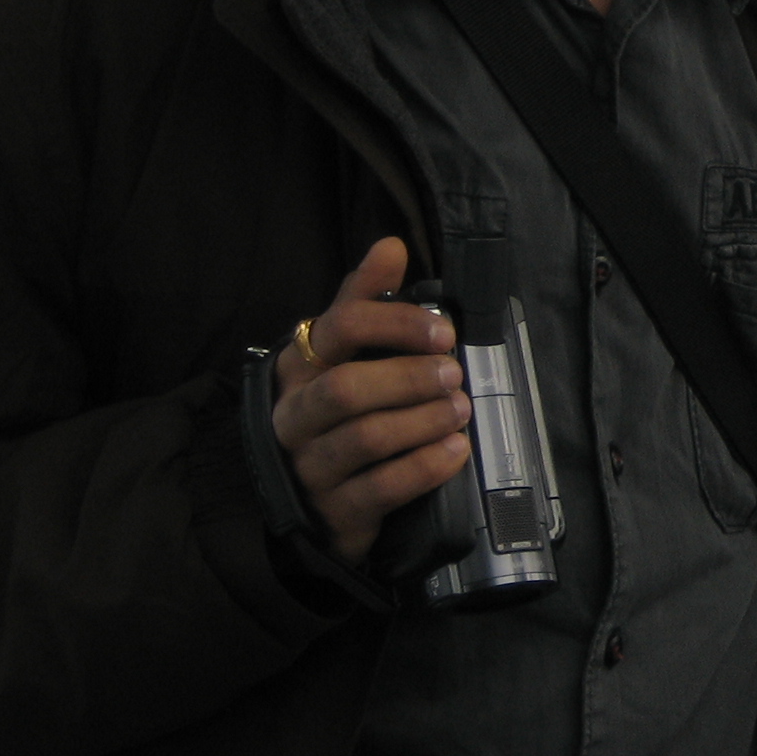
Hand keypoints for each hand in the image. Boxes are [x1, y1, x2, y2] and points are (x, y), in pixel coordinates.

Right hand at [271, 237, 469, 564]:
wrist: (305, 498)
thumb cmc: (332, 412)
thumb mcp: (339, 354)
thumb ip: (364, 300)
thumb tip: (390, 245)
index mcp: (299, 367)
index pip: (338, 329)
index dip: (394, 324)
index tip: (442, 330)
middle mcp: (296, 415)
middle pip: (347, 390)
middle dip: (410, 378)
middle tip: (454, 374)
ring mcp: (310, 466)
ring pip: (366, 438)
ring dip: (423, 421)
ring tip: (460, 409)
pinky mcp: (335, 510)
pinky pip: (382, 488)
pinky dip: (425, 467)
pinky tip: (454, 451)